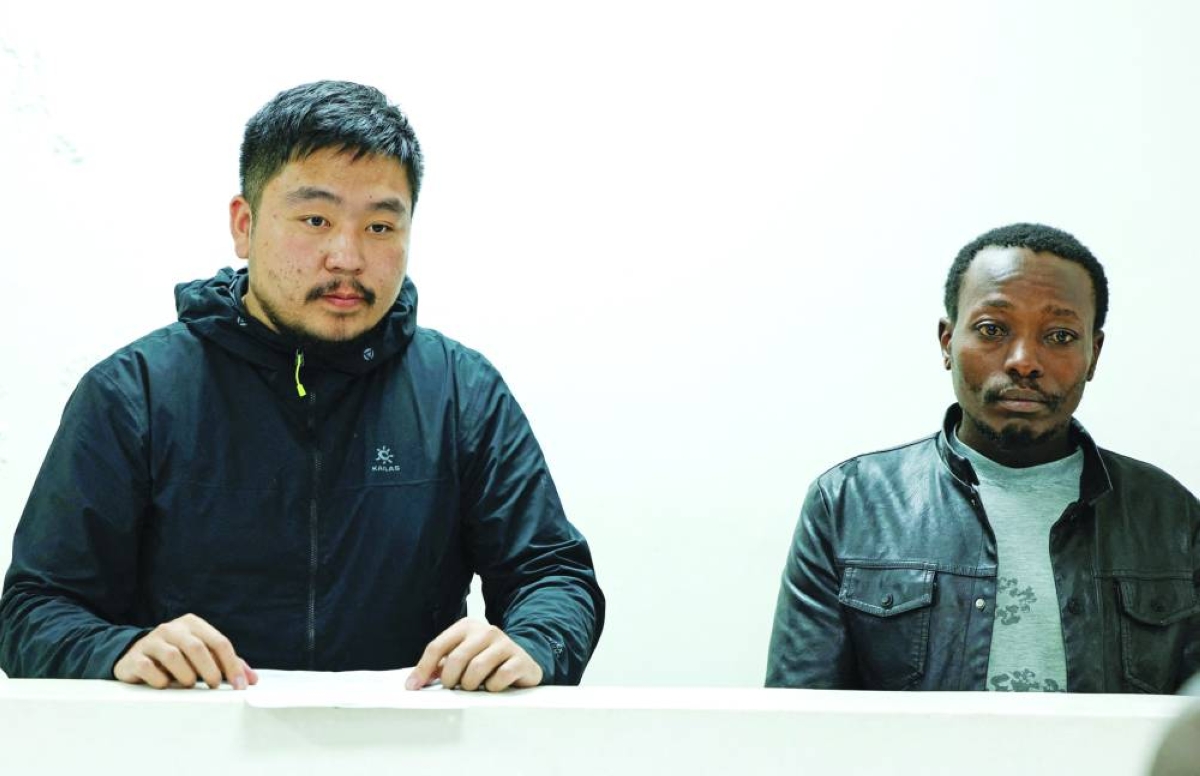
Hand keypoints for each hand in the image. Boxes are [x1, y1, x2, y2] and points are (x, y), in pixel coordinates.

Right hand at [113, 613, 258, 689]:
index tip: (240, 686)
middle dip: (210, 670)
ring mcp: (151, 641)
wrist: (136, 655)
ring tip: (190, 684)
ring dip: (186, 675)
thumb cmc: (177, 657)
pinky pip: (150, 668)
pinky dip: (161, 680)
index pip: (219, 642)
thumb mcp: (202, 655)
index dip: (232, 665)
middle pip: (197, 648)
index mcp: (193, 624)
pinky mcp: (135, 657)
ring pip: (173, 656)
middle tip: (214, 686)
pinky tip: (166, 685)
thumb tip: (251, 679)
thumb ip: (226, 663)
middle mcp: (172, 628)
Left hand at [406, 618, 543, 691]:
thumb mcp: (461, 657)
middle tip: (454, 687)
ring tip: (474, 686)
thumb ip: (439, 666)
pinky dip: (492, 687)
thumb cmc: (485, 660)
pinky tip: (494, 686)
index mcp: (466, 627)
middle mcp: (486, 631)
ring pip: (477, 669)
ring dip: (471, 684)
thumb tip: (414, 682)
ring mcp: (504, 643)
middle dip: (450, 679)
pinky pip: (499, 677)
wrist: (522, 659)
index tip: (413, 687)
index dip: (423, 669)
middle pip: (456, 659)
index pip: (437, 646)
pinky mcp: (520, 659)